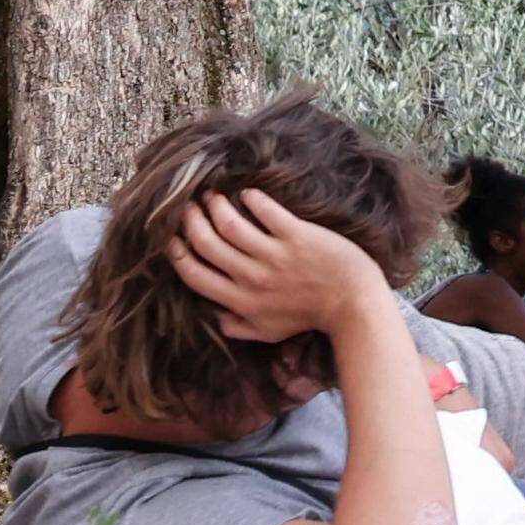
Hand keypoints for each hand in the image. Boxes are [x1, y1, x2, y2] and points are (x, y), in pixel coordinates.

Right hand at [173, 190, 400, 344]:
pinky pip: (268, 211)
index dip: (178, 254)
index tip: (172, 239)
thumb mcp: (266, 332)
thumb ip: (236, 326)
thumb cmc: (309, 316)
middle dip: (191, 222)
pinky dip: (253, 199)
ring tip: (212, 195)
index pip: (194, 275)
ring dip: (216, 206)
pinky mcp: (299, 235)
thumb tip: (213, 316)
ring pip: (231, 224)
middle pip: (207, 244)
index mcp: (239, 300)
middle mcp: (251, 277)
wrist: (352, 304)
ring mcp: (275, 255)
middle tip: (187, 208)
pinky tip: (248, 192)